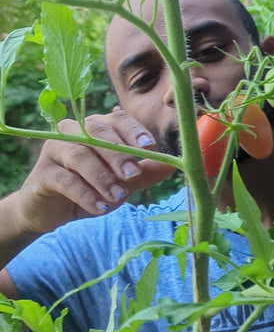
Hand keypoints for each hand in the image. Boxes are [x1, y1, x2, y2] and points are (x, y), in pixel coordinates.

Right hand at [13, 107, 174, 235]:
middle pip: (96, 132)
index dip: (132, 130)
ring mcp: (54, 150)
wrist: (52, 212)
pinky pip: (65, 180)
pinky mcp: (42, 173)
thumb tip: (173, 165)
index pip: (116, 120)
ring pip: (79, 156)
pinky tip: (100, 207)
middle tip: (133, 174)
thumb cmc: (90, 190)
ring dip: (102, 177)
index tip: (149, 146)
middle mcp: (72, 132)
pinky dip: (85, 194)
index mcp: (94, 128)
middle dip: (118, 154)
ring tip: (119, 197)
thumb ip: (145, 173)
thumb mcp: (121, 183)